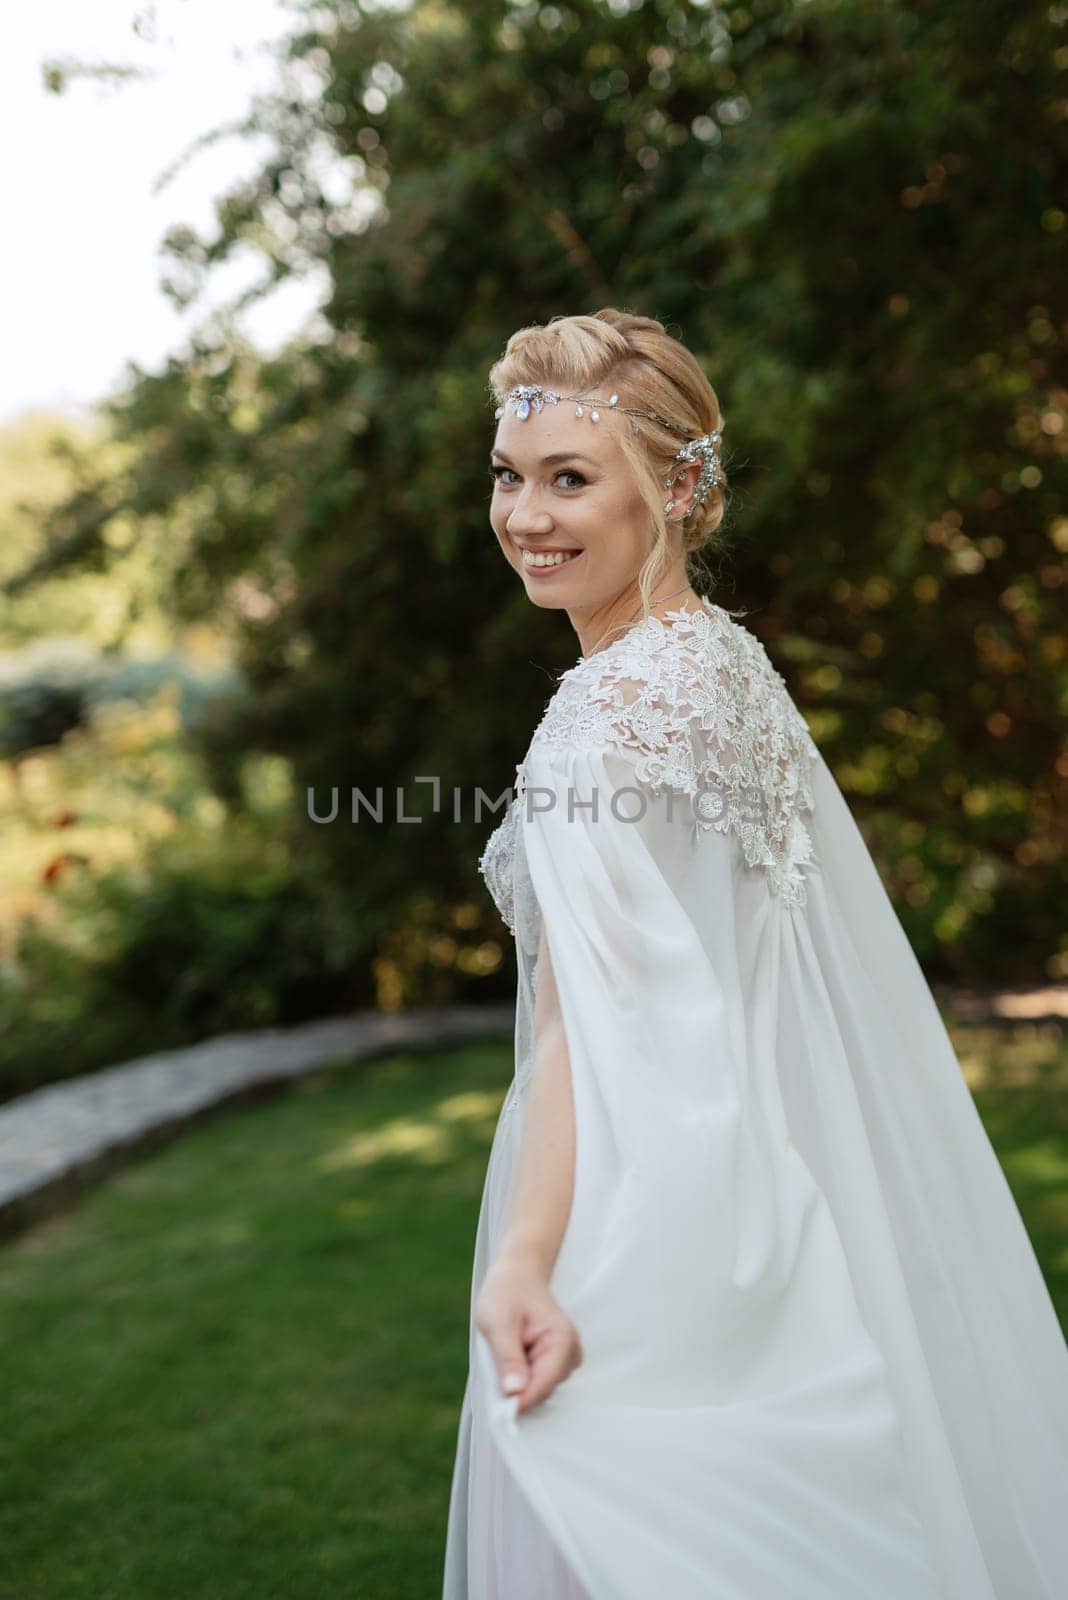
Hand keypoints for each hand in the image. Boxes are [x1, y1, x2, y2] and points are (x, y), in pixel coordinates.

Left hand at [474, 1249, 583, 1415]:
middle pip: (542, 1391)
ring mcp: (564, 1360)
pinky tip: (510, 1357)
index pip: (545, 1384)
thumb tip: (514, 1393)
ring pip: (538, 1390)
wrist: (516, 1275)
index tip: (497, 1413)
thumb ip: (508, 1357)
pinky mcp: (554, 1364)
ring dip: (517, 1382)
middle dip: (517, 1390)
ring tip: (502, 1352)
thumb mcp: (499, 1322)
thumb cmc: (507, 1292)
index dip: (521, 1401)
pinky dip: (520, 1378)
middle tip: (494, 1368)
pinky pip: (536, 1383)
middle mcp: (570, 1353)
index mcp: (562, 1340)